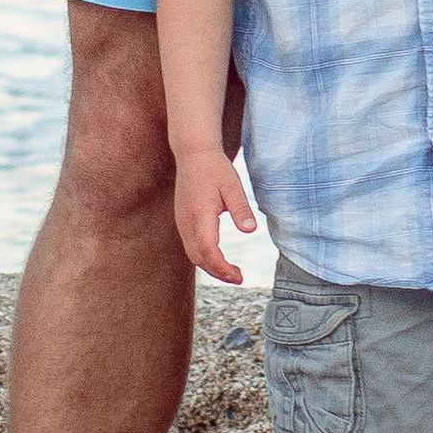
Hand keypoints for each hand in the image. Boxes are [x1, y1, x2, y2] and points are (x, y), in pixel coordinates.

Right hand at [173, 147, 256, 283]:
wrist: (194, 154)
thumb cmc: (216, 169)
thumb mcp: (233, 186)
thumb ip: (241, 209)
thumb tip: (250, 231)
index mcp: (200, 216)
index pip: (208, 252)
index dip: (222, 268)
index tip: (239, 276)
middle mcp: (187, 223)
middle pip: (198, 259)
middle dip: (218, 273)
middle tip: (239, 278)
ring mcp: (182, 223)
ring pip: (193, 254)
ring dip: (210, 267)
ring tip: (231, 272)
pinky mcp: (182, 221)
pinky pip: (190, 246)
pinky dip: (204, 257)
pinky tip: (218, 257)